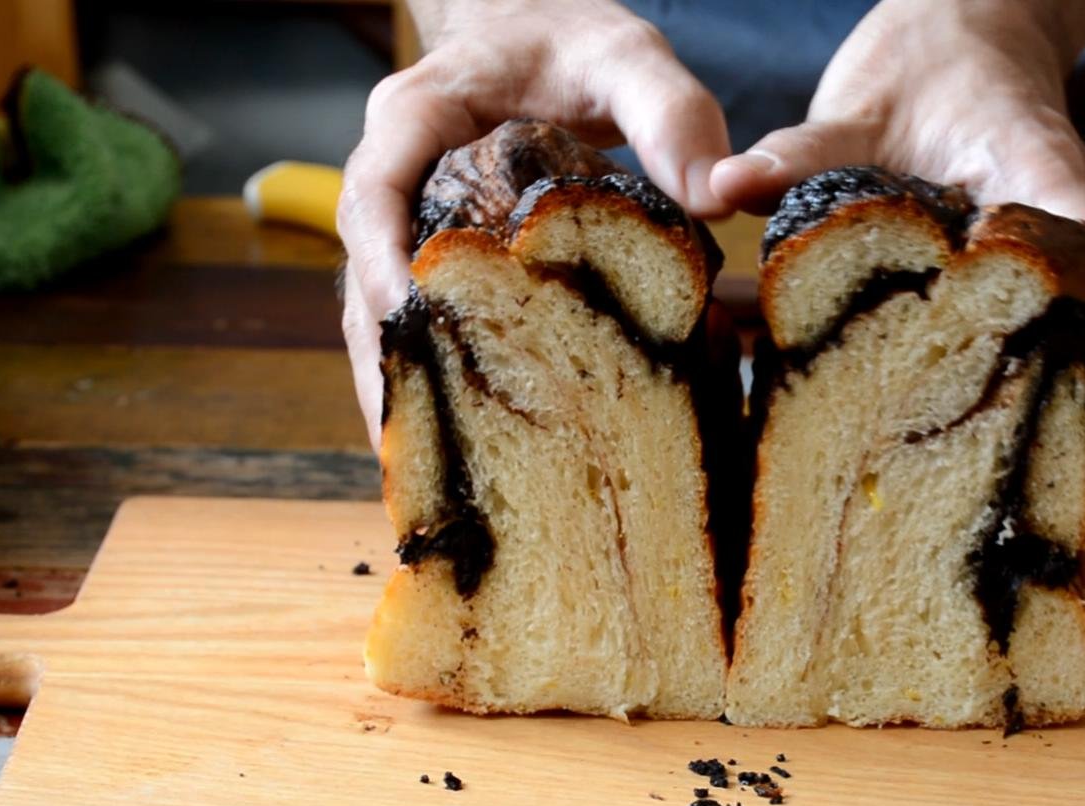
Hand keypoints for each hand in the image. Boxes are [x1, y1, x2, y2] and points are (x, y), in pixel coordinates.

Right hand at [338, 0, 731, 449]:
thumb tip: (722, 193)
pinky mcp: (427, 264)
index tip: (413, 326)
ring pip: (375, 319)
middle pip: (362, 280)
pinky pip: (411, 330)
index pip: (373, 193)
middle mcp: (390, 175)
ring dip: (399, 395)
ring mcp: (401, 226)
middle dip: (385, 367)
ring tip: (429, 482)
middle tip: (417, 451)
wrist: (538, 25)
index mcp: (415, 116)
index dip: (383, 263)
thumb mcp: (627, 55)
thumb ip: (670, 112)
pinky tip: (456, 453)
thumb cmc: (575, 38)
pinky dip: (428, 387)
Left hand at [710, 0, 1084, 583]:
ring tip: (1054, 586)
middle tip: (1065, 578)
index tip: (1080, 468)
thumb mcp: (860, 106)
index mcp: (1056, 203)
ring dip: (1082, 488)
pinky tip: (1016, 526)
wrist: (969, 37)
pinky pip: (1062, 395)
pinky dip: (1046, 458)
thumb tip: (718, 187)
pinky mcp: (1043, 316)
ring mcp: (1076, 295)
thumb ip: (802, 152)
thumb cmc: (929, 69)